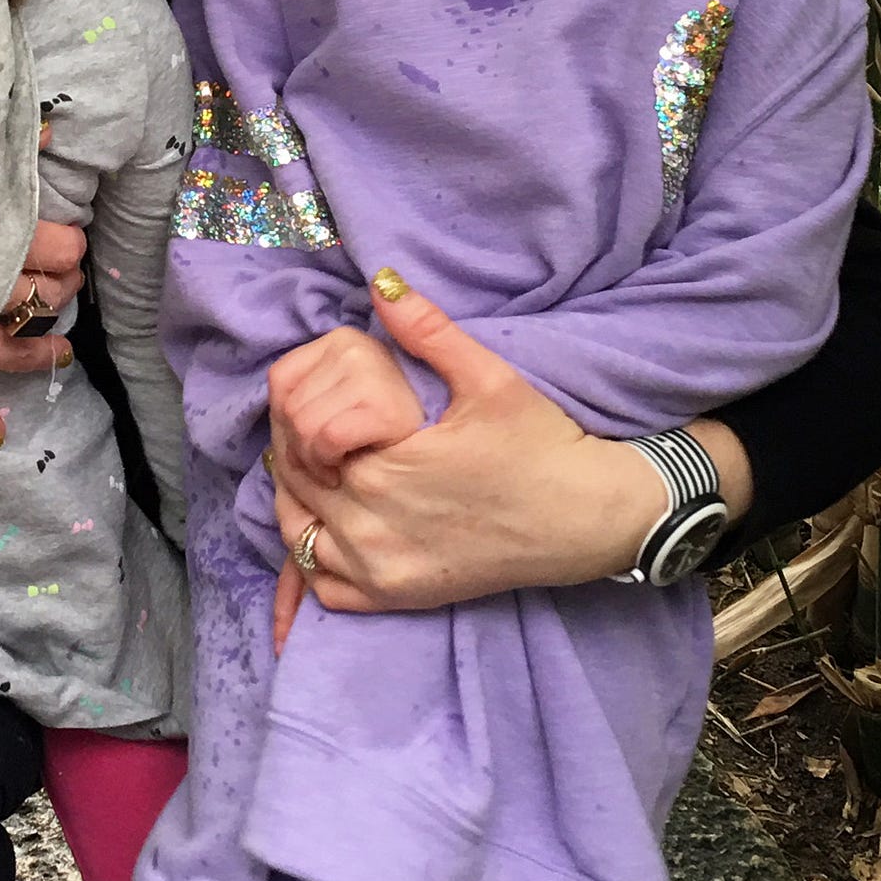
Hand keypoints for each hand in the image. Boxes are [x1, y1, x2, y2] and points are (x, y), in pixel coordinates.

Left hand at [268, 276, 676, 611]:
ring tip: (318, 464)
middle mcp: (371, 527)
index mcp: (383, 468)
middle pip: (294, 481)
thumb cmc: (539, 444)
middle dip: (294, 445)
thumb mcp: (488, 376)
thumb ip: (428, 329)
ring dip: (296, 497)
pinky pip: (325, 587)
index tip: (316, 394)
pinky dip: (312, 558)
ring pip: (298, 534)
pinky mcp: (397, 599)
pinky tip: (329, 524)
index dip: (299, 410)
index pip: (302, 436)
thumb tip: (381, 281)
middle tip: (312, 421)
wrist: (587, 518)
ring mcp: (382, 571)